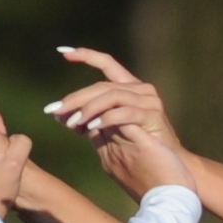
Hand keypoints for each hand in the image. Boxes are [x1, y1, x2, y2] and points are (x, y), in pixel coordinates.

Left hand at [45, 48, 197, 198]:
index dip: (86, 55)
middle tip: (57, 110)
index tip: (63, 52)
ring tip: (73, 123)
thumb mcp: (109, 135)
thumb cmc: (138, 153)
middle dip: (77, 98)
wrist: (166, 171)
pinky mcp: (153, 114)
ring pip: (112, 95)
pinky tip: (91, 128)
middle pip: (103, 85)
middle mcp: (140, 89)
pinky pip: (125, 112)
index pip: (106, 64)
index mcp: (129, 89)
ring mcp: (148, 100)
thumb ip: (89, 123)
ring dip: (89, 109)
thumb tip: (61, 117)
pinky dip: (106, 118)